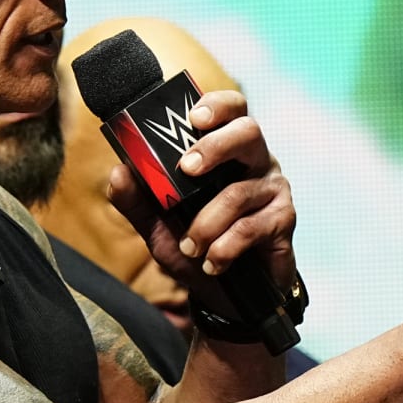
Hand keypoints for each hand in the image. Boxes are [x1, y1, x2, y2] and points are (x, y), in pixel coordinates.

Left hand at [107, 90, 297, 302]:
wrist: (226, 296)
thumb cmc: (196, 248)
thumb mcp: (158, 226)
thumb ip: (138, 199)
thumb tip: (119, 171)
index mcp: (227, 151)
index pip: (231, 110)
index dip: (216, 106)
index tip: (193, 118)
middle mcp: (256, 162)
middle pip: (248, 131)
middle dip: (215, 147)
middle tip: (187, 169)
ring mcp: (274, 189)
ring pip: (239, 191)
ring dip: (206, 223)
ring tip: (190, 247)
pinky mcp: (283, 220)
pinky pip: (249, 227)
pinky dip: (223, 248)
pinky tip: (213, 263)